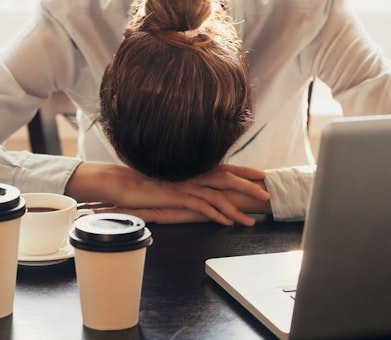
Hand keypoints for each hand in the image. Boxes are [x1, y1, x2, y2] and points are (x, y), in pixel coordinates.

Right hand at [65, 163, 269, 225]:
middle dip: (249, 186)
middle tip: (267, 194)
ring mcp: (186, 184)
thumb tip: (200, 187)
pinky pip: (202, 206)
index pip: (225, 167)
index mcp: (193, 168)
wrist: (122, 183)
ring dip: (237, 208)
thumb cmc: (145, 182)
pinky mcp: (177, 196)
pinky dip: (217, 214)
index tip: (262, 174)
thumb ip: (187, 181)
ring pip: (218, 194)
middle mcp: (192, 173)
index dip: (244, 170)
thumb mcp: (171, 180)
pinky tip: (228, 222)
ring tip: (252, 219)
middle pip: (228, 178)